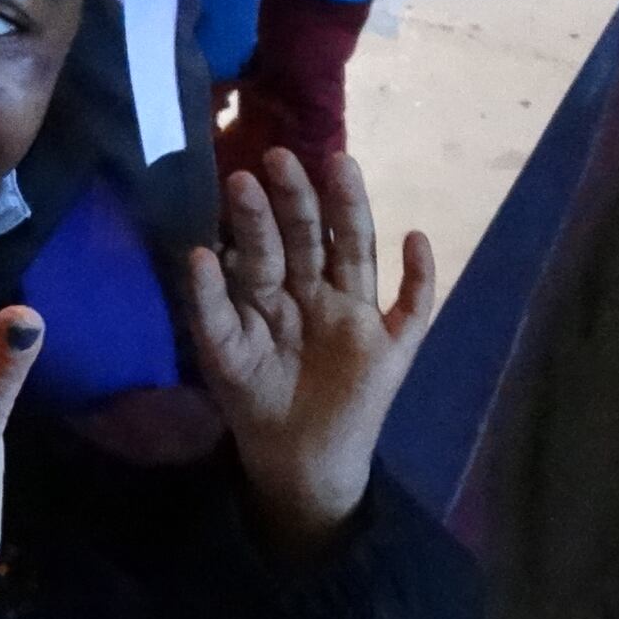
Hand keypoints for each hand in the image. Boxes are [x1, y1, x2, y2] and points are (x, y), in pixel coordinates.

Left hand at [178, 149, 435, 554]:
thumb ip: (208, 308)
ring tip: (342, 165)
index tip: (243, 176)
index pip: (267, 246)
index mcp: (275, 293)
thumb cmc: (255, 400)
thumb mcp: (223, 355)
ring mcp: (358, 315)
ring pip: (357, 254)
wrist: (296, 463)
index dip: (257, 215)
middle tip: (280, 156)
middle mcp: (318, 293)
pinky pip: (413, 308)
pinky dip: (421, 276)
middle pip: (310, 238)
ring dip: (352, 212)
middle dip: (297, 199)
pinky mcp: (393, 347)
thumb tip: (197, 251)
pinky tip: (417, 239)